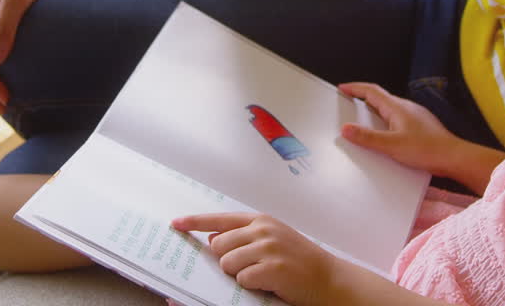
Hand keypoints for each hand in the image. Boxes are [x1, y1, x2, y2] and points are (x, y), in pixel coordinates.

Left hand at [171, 213, 339, 305]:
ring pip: (227, 264)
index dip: (195, 222)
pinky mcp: (272, 268)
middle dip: (226, 261)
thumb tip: (214, 238)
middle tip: (249, 267)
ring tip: (261, 275)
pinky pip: (242, 279)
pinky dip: (251, 286)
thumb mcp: (273, 239)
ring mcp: (268, 248)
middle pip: (218, 246)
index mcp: (260, 220)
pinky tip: (269, 283)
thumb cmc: (299, 260)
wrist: (328, 278)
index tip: (175, 224)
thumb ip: (245, 236)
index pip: (219, 218)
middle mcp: (262, 229)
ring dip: (239, 275)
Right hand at [337, 82, 463, 174]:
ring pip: (389, 108)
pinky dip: (385, 121)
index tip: (343, 88)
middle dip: (362, 98)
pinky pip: (397, 117)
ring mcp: (414, 115)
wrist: (453, 157)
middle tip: (349, 102)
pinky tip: (385, 134)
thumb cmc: (428, 150)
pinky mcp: (419, 125)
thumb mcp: (392, 145)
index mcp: (397, 108)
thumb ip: (368, 138)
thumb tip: (347, 129)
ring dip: (374, 111)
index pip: (371, 91)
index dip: (355, 88)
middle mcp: (406, 108)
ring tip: (363, 120)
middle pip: (380, 97)